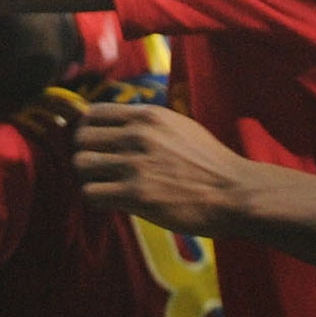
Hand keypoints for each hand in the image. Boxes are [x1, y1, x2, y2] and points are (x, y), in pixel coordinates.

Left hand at [71, 99, 246, 234]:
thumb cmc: (210, 163)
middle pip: (81, 139)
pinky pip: (91, 194)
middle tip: (101, 171)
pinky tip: (115, 202)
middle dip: (87, 155)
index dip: (89, 131)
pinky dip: (98, 200)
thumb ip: (147, 125)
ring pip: (81, 165)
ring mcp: (135, 164)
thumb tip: (116, 126)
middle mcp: (137, 135)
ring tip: (107, 187)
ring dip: (90, 178)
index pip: (93, 114)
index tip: (97, 146)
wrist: (234, 192)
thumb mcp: (179, 127)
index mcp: (148, 116)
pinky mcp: (136, 194)